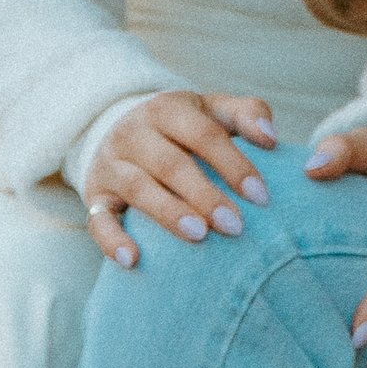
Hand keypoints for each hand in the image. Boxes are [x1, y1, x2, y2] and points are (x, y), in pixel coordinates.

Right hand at [82, 91, 276, 268]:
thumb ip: (247, 115)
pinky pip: (97, 218)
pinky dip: (112, 239)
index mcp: (168, 108)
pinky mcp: (95, 194)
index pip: (203, 134)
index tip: (261, 196)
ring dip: (168, 212)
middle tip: (236, 225)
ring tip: (199, 236)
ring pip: (137, 187)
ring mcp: (111, 163)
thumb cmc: (182, 128)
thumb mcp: (211, 111)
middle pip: (170, 163)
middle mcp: (134, 132)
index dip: (233, 163)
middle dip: (204, 195)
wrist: (117, 127)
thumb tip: (272, 138)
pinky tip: (133, 259)